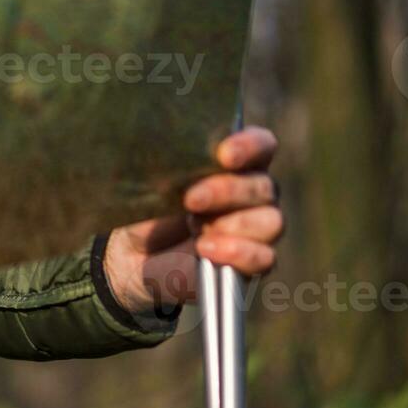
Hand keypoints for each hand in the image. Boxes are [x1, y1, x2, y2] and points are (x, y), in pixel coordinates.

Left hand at [104, 127, 282, 313]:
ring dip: (234, 223)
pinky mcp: (253, 262)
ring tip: (195, 229)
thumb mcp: (151, 186)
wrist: (136, 256)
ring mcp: (258, 229)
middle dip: (227, 190)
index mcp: (236, 164)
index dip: (250, 146)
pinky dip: (237, 252)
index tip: (225, 154)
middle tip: (191, 200)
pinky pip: (264, 257)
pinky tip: (206, 249)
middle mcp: (254, 194)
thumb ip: (172, 169)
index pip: (262, 145)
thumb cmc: (148, 209)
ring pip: (271, 220)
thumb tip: (180, 160)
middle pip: (264, 185)